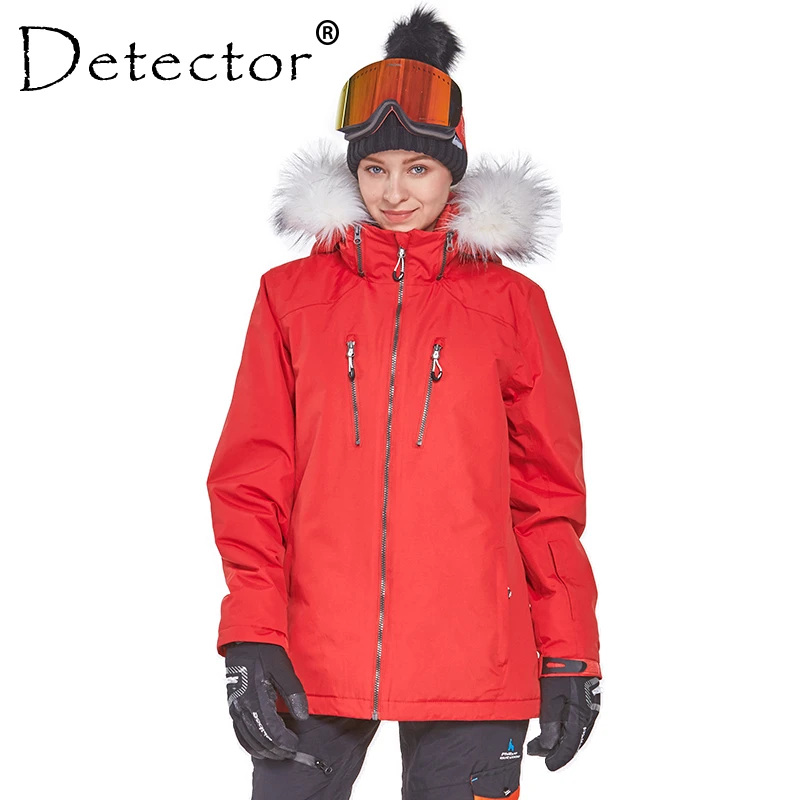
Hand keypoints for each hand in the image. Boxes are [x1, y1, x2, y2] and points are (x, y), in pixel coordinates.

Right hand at [225, 642, 309, 760]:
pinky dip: (250, 744)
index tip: (296, 745)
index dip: (285, 742)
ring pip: (248, 740)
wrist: (245, 642)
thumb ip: (293, 693)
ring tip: (278, 753)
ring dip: (264, 750)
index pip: (272, 732)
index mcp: (255, 700)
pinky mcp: (233, 707)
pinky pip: (239, 733)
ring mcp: (235, 709)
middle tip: (291, 752)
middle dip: (276, 750)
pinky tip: (259, 747)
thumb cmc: (265, 653)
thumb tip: (303, 717)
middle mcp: (242, 708)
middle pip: (260, 740)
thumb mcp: (283, 669)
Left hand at [526, 675, 600, 770]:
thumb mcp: (551, 696)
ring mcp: (588, 706)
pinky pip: (575, 719)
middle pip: (572, 740)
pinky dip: (563, 726)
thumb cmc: (562, 669)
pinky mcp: (584, 698)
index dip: (558, 758)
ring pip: (573, 730)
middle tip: (536, 750)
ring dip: (558, 737)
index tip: (548, 765)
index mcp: (581, 716)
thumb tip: (547, 745)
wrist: (572, 648)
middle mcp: (588, 714)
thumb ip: (550, 722)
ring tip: (540, 740)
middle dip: (554, 748)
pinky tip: (553, 725)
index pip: (570, 746)